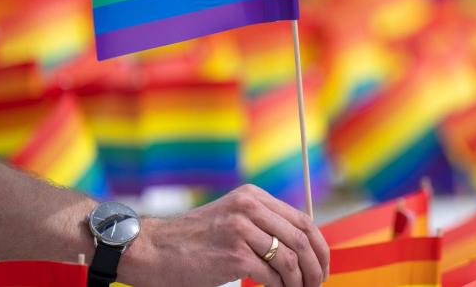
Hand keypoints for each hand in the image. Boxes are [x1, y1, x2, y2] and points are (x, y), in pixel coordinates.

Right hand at [120, 184, 329, 286]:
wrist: (153, 249)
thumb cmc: (193, 240)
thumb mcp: (231, 219)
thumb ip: (262, 224)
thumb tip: (300, 247)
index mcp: (253, 197)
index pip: (302, 219)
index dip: (319, 246)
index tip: (322, 265)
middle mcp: (249, 207)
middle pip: (301, 238)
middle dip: (316, 265)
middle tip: (318, 283)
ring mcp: (242, 230)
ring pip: (290, 259)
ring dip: (301, 281)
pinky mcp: (235, 254)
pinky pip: (272, 275)